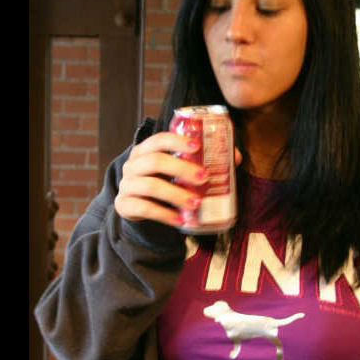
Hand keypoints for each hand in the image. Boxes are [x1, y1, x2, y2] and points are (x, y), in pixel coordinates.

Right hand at [114, 132, 241, 227]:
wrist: (139, 208)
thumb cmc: (163, 183)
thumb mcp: (178, 171)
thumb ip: (201, 162)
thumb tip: (235, 156)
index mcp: (145, 151)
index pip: (158, 140)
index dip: (176, 141)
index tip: (197, 146)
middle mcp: (133, 165)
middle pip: (155, 161)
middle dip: (181, 169)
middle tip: (203, 178)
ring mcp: (127, 185)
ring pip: (150, 186)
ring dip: (176, 194)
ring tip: (196, 203)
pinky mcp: (125, 205)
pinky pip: (145, 208)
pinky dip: (165, 214)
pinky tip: (180, 220)